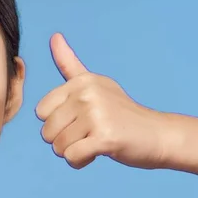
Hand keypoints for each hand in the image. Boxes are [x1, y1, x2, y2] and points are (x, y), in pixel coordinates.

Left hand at [36, 33, 165, 169]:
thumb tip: (54, 35)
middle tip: (88, 134)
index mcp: (80, 81)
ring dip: (73, 152)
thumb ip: (69, 63)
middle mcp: (87, 94)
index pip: (41, 112)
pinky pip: (72, 157)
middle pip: (47, 132)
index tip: (78, 120)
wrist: (157, 134)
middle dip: (63, 140)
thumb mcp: (94, 83)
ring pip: (58, 147)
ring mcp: (96, 115)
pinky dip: (80, 161)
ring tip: (94, 142)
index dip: (56, 123)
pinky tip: (98, 153)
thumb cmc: (120, 112)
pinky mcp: (105, 137)